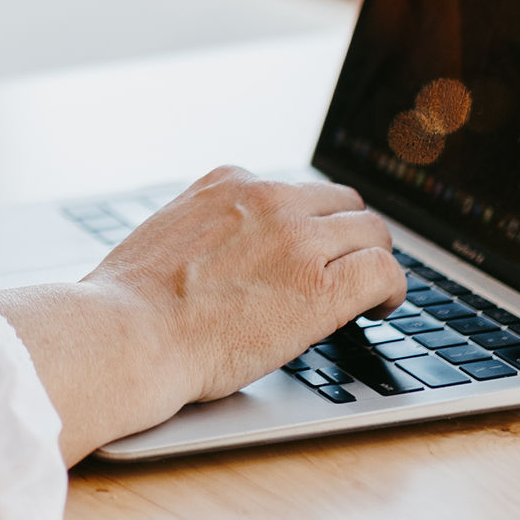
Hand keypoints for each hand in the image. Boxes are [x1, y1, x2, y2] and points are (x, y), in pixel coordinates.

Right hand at [0, 167, 403, 465]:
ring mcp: (297, 239)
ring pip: (372, 233)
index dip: (312, 224)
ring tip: (371, 294)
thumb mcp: (168, 238)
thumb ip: (208, 231)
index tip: (314, 250)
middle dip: (349, 237)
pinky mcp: (321, 287)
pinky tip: (382, 309)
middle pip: (343, 204)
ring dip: (372, 260)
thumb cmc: (131, 308)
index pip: (296, 190)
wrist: (128, 336)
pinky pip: (383, 271)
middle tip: (348, 272)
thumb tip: (226, 258)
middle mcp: (268, 199)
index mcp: (228, 184)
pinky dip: (392, 289)